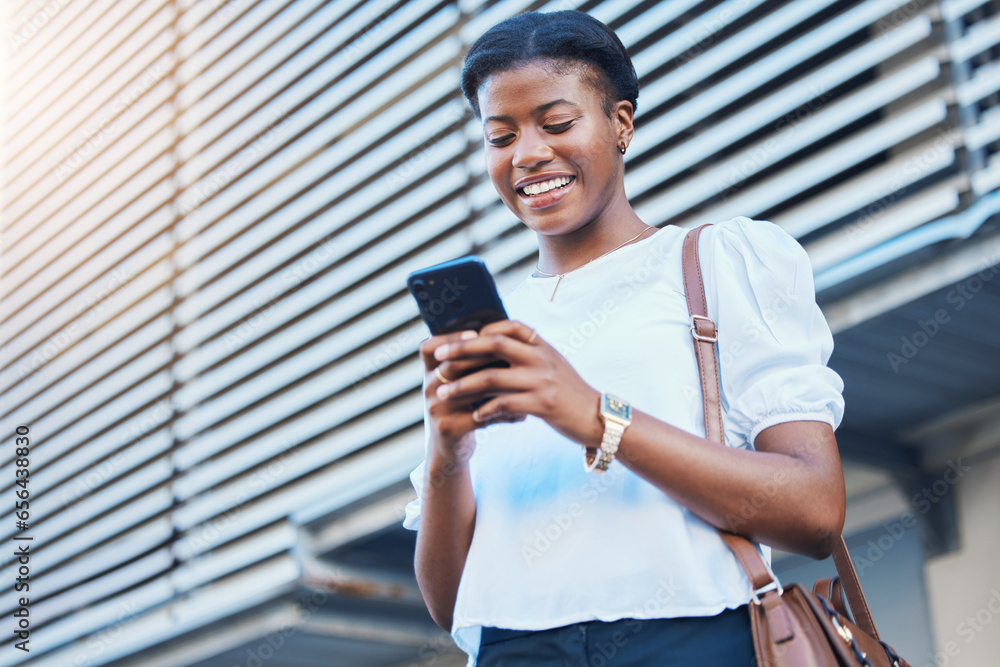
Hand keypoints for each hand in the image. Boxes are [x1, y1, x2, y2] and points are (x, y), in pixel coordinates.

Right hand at [419, 329, 525, 463]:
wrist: (449, 448)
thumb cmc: (461, 408)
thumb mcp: (459, 384)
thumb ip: (471, 364)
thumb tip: (502, 337)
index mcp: (430, 373)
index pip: (429, 348)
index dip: (450, 338)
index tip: (474, 333)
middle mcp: (429, 388)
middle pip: (451, 365)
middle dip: (480, 357)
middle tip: (507, 353)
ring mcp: (436, 409)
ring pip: (467, 390)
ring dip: (497, 386)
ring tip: (520, 382)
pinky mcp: (448, 428)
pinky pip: (479, 416)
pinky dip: (503, 414)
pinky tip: (521, 415)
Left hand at [431, 320, 602, 447]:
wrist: (597, 417)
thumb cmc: (567, 391)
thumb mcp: (550, 364)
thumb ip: (526, 353)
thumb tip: (489, 344)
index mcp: (541, 345)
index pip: (507, 326)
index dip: (480, 329)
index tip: (457, 337)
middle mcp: (541, 358)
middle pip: (493, 345)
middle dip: (461, 349)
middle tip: (438, 356)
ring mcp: (542, 381)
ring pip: (491, 378)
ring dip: (462, 385)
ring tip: (442, 392)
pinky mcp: (542, 405)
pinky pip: (504, 405)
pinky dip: (485, 410)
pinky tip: (474, 415)